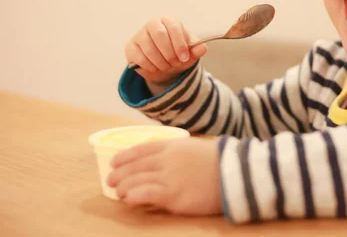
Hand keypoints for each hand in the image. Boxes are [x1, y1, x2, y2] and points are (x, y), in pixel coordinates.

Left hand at [106, 137, 222, 215]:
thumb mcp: (195, 148)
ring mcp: (169, 177)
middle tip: (111, 180)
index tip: (114, 162)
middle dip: (119, 173)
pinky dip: (133, 196)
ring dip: (123, 187)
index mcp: (173, 145)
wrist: (236, 173)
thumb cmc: (220, 161)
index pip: (141, 149)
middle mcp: (167, 159)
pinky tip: (128, 200)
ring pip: (136, 180)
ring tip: (119, 193)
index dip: (125, 156)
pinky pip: (146, 194)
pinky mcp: (173, 195)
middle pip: (135, 165)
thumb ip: (178, 153)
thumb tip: (163, 161)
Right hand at [125, 16, 206, 87]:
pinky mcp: (130, 47)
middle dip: (169, 54)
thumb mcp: (190, 53)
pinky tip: (156, 68)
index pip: (174, 27)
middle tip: (175, 64)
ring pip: (149, 48)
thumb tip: (202, 48)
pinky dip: (150, 67)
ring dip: (161, 62)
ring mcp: (140, 34)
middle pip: (160, 35)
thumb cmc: (178, 54)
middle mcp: (153, 24)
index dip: (179, 43)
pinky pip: (139, 57)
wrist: (164, 65)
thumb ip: (197, 49)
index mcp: (169, 21)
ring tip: (167, 67)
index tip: (184, 58)